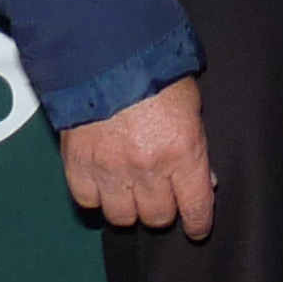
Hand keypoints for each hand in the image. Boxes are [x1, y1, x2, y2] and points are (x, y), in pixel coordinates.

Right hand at [56, 77, 214, 236]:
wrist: (104, 53)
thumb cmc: (155, 71)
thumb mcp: (191, 105)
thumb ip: (196, 146)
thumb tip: (204, 180)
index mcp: (182, 152)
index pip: (195, 206)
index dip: (198, 223)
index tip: (197, 228)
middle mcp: (147, 169)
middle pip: (157, 217)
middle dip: (163, 209)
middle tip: (161, 196)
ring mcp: (110, 170)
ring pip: (122, 217)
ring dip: (129, 208)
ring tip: (131, 191)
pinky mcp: (78, 166)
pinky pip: (88, 202)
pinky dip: (96, 197)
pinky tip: (103, 183)